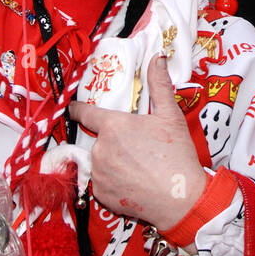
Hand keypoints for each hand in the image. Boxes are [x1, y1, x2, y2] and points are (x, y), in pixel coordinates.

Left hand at [70, 56, 206, 231]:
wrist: (181, 198)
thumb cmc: (177, 155)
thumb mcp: (171, 116)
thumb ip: (160, 85)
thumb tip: (157, 57)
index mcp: (114, 126)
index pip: (85, 113)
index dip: (78, 109)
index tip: (73, 108)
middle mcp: (100, 149)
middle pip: (99, 139)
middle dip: (113, 141)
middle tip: (136, 147)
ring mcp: (98, 173)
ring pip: (100, 161)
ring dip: (112, 161)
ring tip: (138, 166)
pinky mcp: (100, 194)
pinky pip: (102, 182)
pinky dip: (113, 181)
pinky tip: (134, 182)